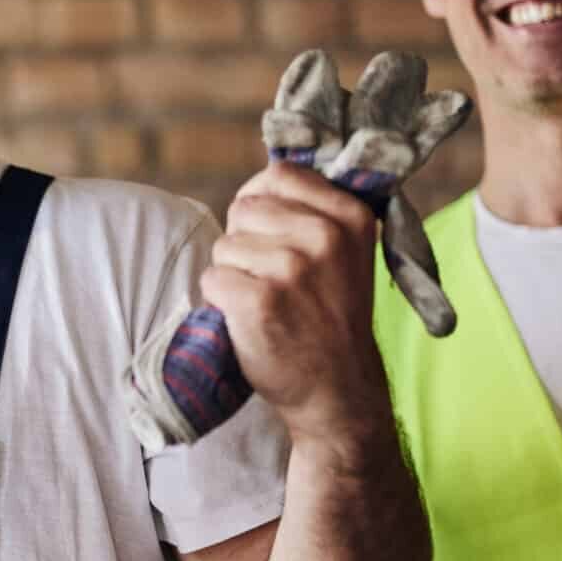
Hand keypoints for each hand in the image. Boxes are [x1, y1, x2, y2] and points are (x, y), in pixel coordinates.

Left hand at [204, 161, 387, 444]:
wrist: (338, 388)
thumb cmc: (330, 315)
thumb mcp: (345, 252)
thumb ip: (313, 210)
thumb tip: (265, 172)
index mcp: (350, 215)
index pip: (279, 174)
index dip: (262, 202)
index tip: (274, 234)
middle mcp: (325, 237)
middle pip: (244, 208)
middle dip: (245, 241)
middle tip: (274, 280)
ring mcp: (292, 269)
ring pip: (224, 245)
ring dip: (233, 274)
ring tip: (267, 301)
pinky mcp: (259, 301)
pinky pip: (212, 279)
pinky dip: (221, 301)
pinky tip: (252, 320)